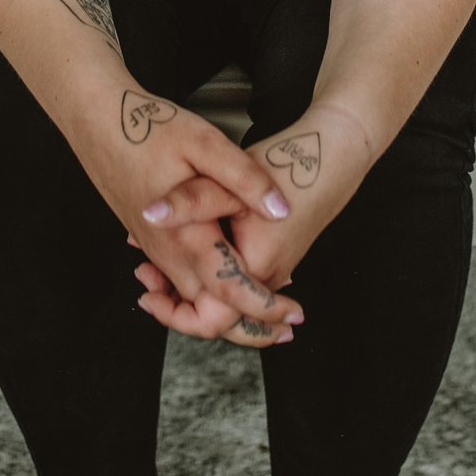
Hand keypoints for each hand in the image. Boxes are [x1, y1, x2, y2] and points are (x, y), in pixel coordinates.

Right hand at [73, 83, 304, 340]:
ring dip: (229, 307)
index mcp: (186, 235)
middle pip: (208, 314)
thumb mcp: (204, 142)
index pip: (228, 294)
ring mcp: (155, 249)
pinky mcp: (150, 240)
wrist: (97, 122)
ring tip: (268, 299)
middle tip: (288, 321)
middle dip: (250, 324)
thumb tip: (280, 209)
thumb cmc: (147, 127)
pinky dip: (207, 289)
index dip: (264, 310)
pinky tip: (231, 267)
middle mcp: (168, 253)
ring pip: (192, 300)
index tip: (294, 314)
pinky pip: (179, 280)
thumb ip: (243, 178)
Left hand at [129, 100, 374, 345]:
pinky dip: (210, 275)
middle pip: (217, 315)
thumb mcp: (230, 179)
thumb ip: (190, 201)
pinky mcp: (274, 257)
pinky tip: (189, 250)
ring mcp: (275, 271)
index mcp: (255, 269)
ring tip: (156, 268)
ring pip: (226, 299)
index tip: (145, 295)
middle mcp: (267, 279)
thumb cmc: (288, 165)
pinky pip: (237, 281)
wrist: (332, 155)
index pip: (211, 319)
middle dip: (177, 303)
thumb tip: (147, 215)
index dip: (172, 314)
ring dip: (191, 288)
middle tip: (143, 281)